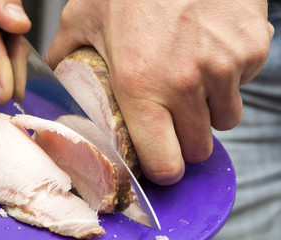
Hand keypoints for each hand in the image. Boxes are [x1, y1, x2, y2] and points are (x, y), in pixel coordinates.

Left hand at [46, 0, 273, 184]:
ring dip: (208, 109)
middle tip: (173, 118)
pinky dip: (229, 76)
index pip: (166, 161)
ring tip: (190, 80)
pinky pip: (243, 82)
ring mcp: (225, 65)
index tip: (162, 162)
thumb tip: (54, 80)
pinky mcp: (252, 47)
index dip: (164, 169)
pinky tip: (209, 50)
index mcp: (141, 83)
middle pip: (199, 147)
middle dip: (187, 140)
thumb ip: (66, 55)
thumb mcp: (85, 18)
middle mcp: (186, 81)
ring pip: (225, 118)